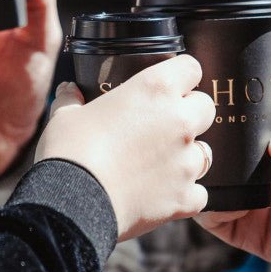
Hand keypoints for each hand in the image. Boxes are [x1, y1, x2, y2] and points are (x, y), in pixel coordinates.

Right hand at [35, 55, 215, 240]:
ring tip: (160, 162)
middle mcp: (179, 121)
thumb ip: (71, 98)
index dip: (182, 75)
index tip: (171, 84)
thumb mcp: (64, 115)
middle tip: (164, 124)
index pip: (191, 67)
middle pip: (206, 107)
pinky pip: (198, 193)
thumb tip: (68, 89)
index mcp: (154, 89)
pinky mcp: (185, 197)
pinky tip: (161, 194)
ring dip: (188, 154)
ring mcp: (186, 162)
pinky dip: (184, 193)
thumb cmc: (70, 151)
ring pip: (205, 152)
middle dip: (191, 113)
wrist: (73, 203)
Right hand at [196, 93, 270, 271]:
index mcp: (270, 127)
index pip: (229, 110)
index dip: (214, 106)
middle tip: (199, 137)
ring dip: (196, 172)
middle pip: (207, 144)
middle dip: (196, 138)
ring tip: (208, 166)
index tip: (206, 104)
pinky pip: (210, 216)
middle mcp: (252, 159)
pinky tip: (226, 199)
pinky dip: (206, 206)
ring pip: (201, 178)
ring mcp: (246, 192)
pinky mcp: (246, 228)